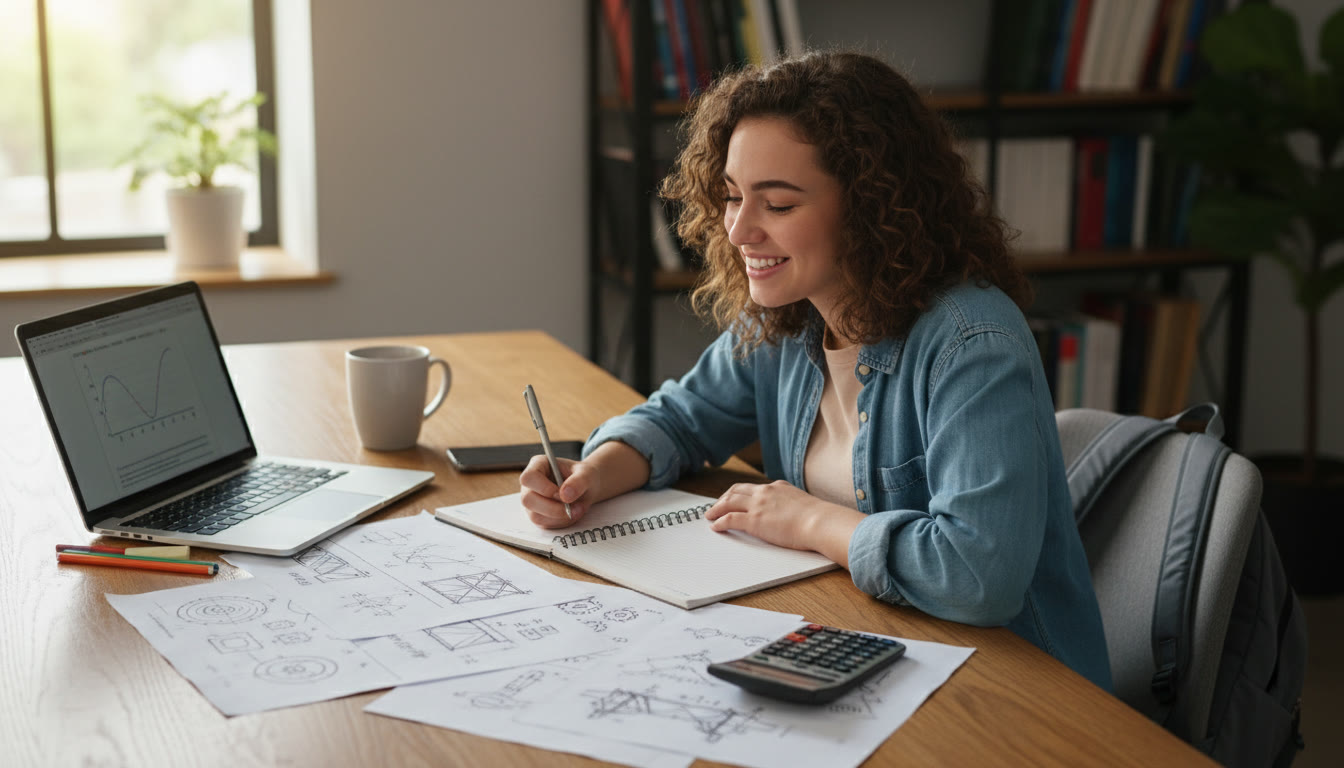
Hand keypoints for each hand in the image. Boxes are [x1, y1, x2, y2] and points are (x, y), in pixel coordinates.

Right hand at [519, 455, 593, 528]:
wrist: (587, 488)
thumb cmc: (584, 476)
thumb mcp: (587, 474)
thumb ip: (578, 481)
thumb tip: (565, 495)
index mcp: (538, 465)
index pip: (529, 478)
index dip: (544, 488)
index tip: (563, 495)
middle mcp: (530, 484)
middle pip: (527, 500)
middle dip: (552, 508)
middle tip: (572, 507)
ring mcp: (532, 500)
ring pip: (535, 516)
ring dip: (559, 517)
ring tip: (578, 510)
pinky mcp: (538, 514)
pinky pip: (544, 524)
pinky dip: (561, 522)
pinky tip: (573, 514)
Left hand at [704, 480, 824, 550]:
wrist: (821, 522)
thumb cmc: (819, 518)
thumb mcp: (804, 504)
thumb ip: (793, 504)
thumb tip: (794, 513)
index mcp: (777, 487)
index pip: (752, 487)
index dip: (739, 493)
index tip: (733, 498)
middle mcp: (765, 492)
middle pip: (735, 491)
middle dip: (723, 498)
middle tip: (716, 506)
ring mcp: (758, 505)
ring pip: (729, 502)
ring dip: (716, 508)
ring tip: (710, 515)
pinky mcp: (754, 521)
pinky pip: (729, 519)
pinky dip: (719, 522)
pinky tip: (715, 527)